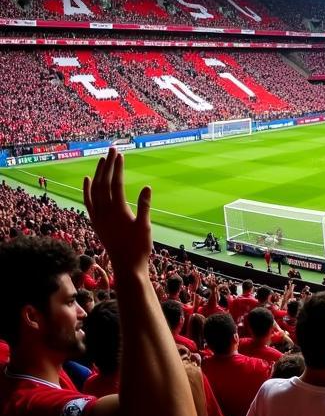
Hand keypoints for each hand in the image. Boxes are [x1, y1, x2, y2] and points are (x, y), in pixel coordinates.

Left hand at [82, 149, 151, 274]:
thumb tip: (147, 187)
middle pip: (104, 183)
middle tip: (112, 149)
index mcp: (118, 211)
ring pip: (94, 190)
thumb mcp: (145, 227)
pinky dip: (86, 190)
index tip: (121, 154)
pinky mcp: (95, 221)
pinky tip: (88, 179)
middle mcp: (105, 212)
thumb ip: (145, 206)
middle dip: (107, 165)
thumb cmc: (139, 247)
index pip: (116, 184)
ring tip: (102, 160)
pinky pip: (88, 202)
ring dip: (98, 174)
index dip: (118, 168)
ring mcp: (98, 217)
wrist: (126, 266)